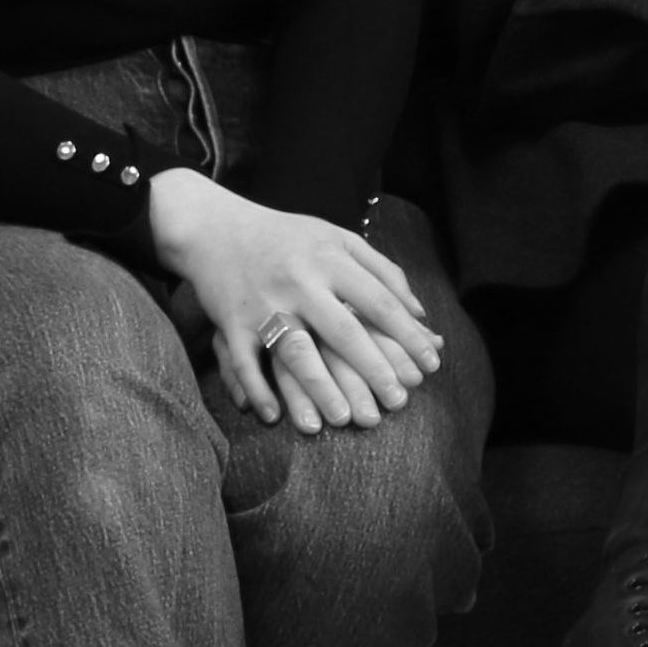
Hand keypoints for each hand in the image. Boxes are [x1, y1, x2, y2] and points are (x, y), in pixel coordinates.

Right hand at [148, 167, 440, 435]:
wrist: (215, 228)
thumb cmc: (288, 238)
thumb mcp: (338, 240)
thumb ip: (383, 271)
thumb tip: (419, 313)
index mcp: (331, 259)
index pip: (379, 302)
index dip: (408, 335)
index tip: (432, 365)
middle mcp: (300, 282)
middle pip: (344, 331)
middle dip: (374, 369)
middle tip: (399, 402)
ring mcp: (264, 304)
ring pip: (296, 352)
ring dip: (320, 388)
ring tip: (344, 419)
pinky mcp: (230, 322)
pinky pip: (242, 362)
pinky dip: (256, 390)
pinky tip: (273, 417)